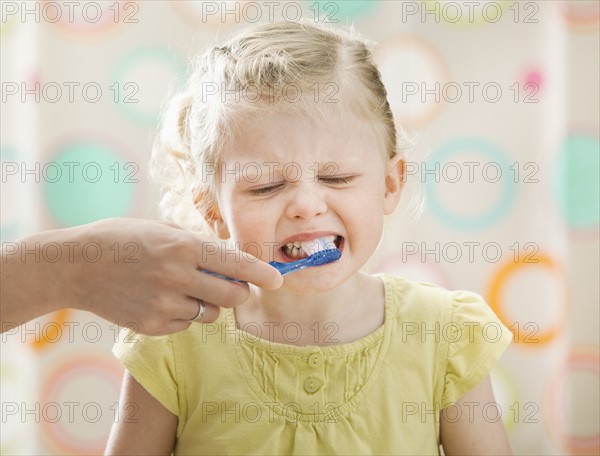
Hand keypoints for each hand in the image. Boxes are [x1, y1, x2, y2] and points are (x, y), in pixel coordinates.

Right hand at [1, 218, 282, 335]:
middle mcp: (178, 277)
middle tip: (234, 286)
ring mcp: (164, 304)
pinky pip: (186, 324)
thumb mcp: (162, 230)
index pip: (236, 264)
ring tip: (185, 288)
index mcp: (183, 247)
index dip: (261, 273)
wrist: (76, 266)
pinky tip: (161, 299)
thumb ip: (197, 245)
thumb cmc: (121, 240)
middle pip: (233, 296)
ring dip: (209, 303)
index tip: (277, 280)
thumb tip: (231, 258)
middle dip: (240, 292)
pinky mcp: (153, 326)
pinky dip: (183, 314)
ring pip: (211, 313)